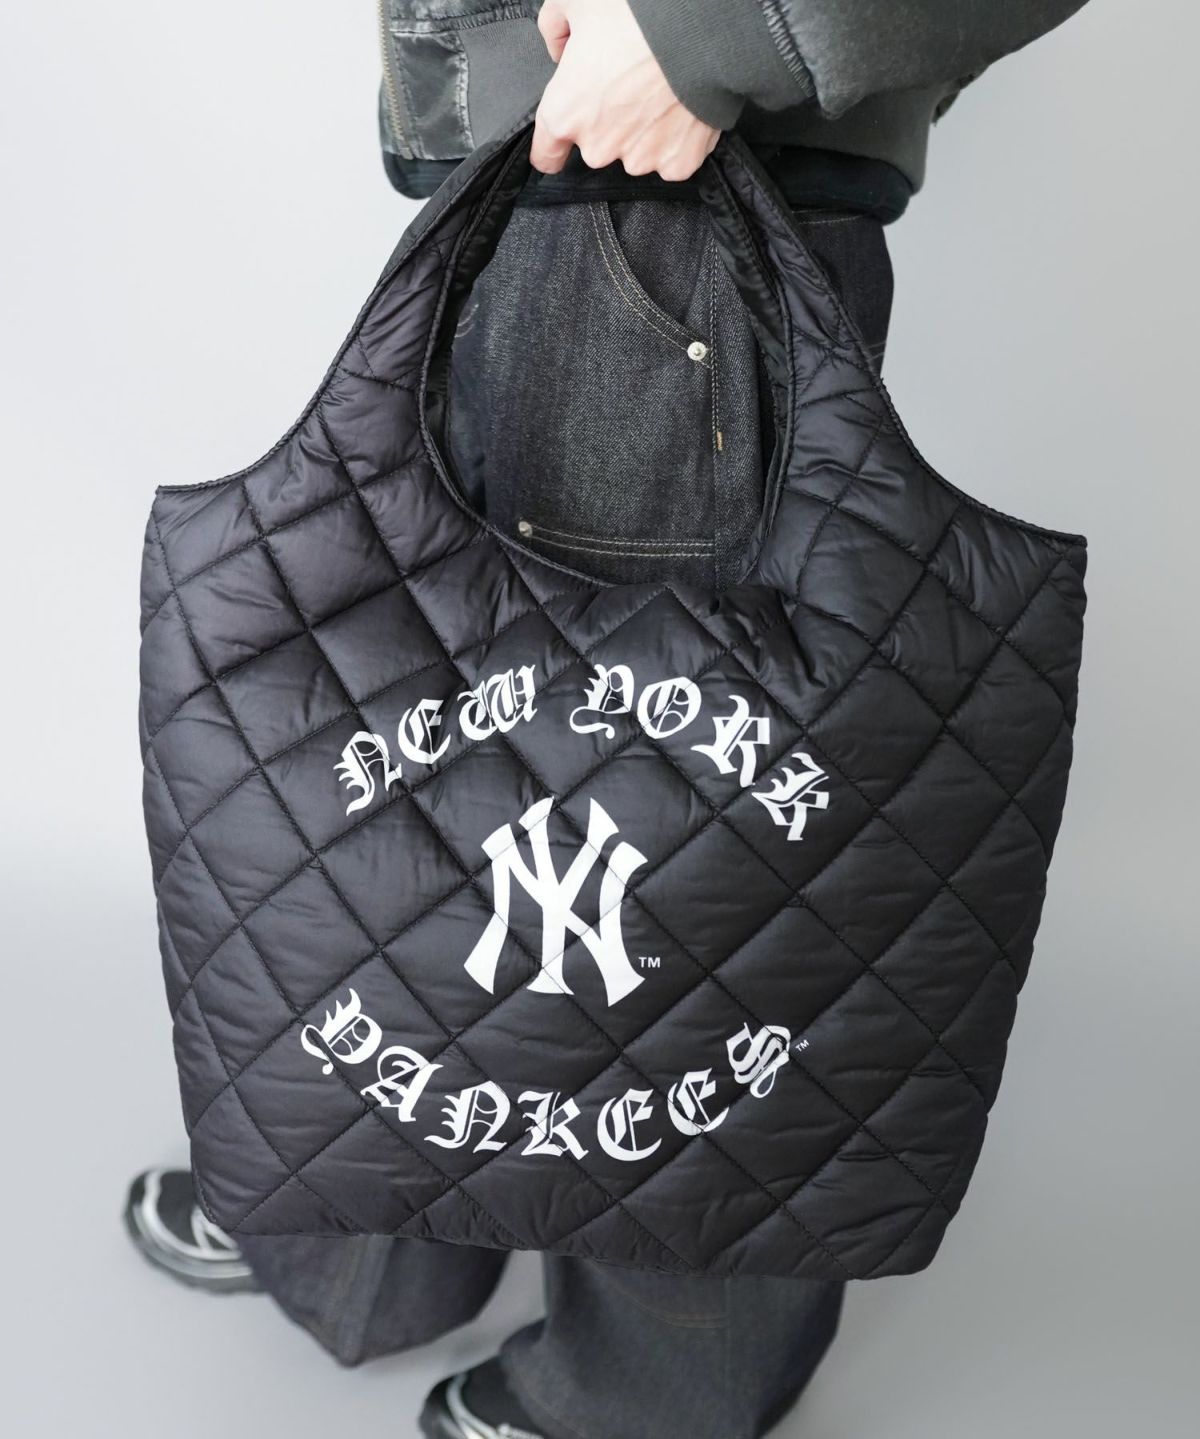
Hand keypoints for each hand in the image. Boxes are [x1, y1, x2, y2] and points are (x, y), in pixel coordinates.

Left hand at [531, 0, 720, 181]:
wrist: (702, 26)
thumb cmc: (637, 13)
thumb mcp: (575, 0)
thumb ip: (555, 29)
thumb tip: (561, 48)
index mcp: (566, 114)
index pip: (546, 155)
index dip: (552, 145)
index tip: (562, 139)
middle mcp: (599, 146)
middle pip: (595, 146)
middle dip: (606, 119)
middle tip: (626, 79)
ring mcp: (641, 158)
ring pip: (634, 150)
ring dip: (641, 127)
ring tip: (657, 88)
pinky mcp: (677, 163)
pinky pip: (670, 155)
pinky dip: (674, 136)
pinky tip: (679, 105)